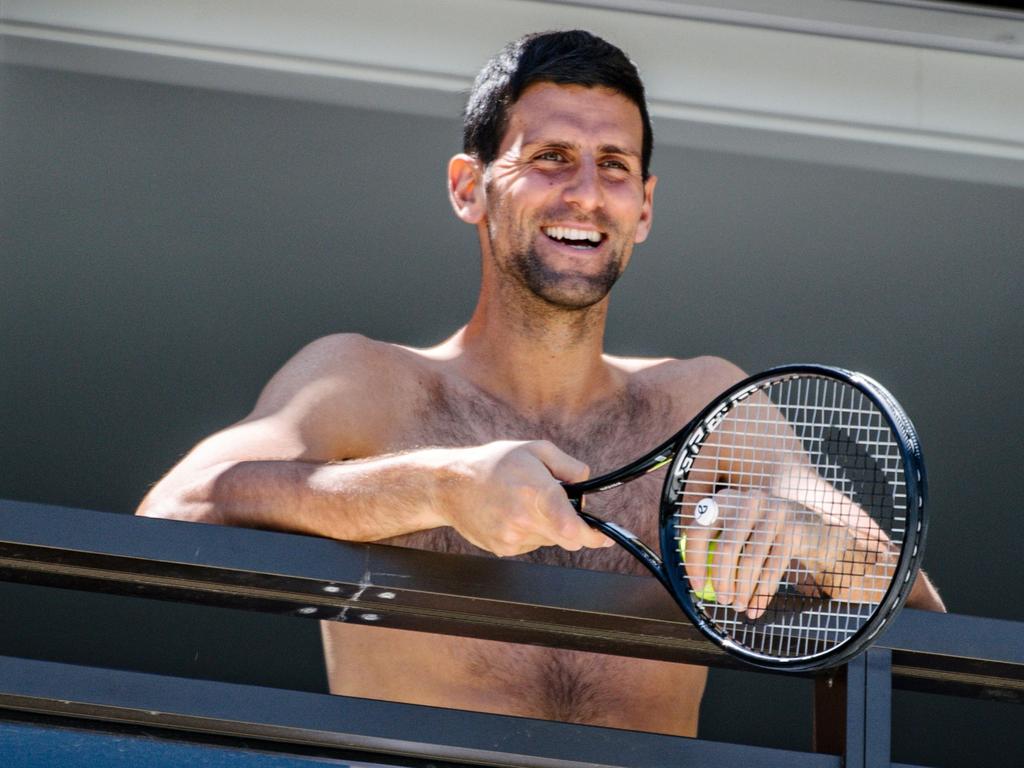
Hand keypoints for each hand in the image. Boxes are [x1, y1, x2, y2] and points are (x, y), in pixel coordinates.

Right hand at [436, 440, 612, 556]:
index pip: (572, 528)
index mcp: (535, 492)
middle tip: (554, 504)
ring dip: (546, 526)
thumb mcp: (534, 449)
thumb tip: (585, 483)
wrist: (450, 485)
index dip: (593, 536)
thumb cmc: (493, 463)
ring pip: (548, 540)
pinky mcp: (502, 549)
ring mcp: (511, 537)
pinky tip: (510, 514)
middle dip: (570, 525)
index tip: (603, 538)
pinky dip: (528, 532)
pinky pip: (530, 544)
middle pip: (566, 538)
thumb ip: (567, 465)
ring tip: (522, 503)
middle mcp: (523, 519)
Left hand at [683, 488, 848, 618]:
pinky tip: (756, 607)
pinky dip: (762, 592)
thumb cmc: (765, 537)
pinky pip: (773, 568)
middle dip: (721, 580)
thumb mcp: (739, 532)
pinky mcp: (794, 529)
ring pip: (750, 560)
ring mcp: (774, 512)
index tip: (697, 587)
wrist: (813, 530)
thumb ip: (716, 548)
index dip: (694, 561)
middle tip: (722, 601)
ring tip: (739, 606)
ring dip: (742, 590)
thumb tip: (694, 583)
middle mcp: (749, 500)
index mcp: (726, 499)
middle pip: (725, 547)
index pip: (699, 530)